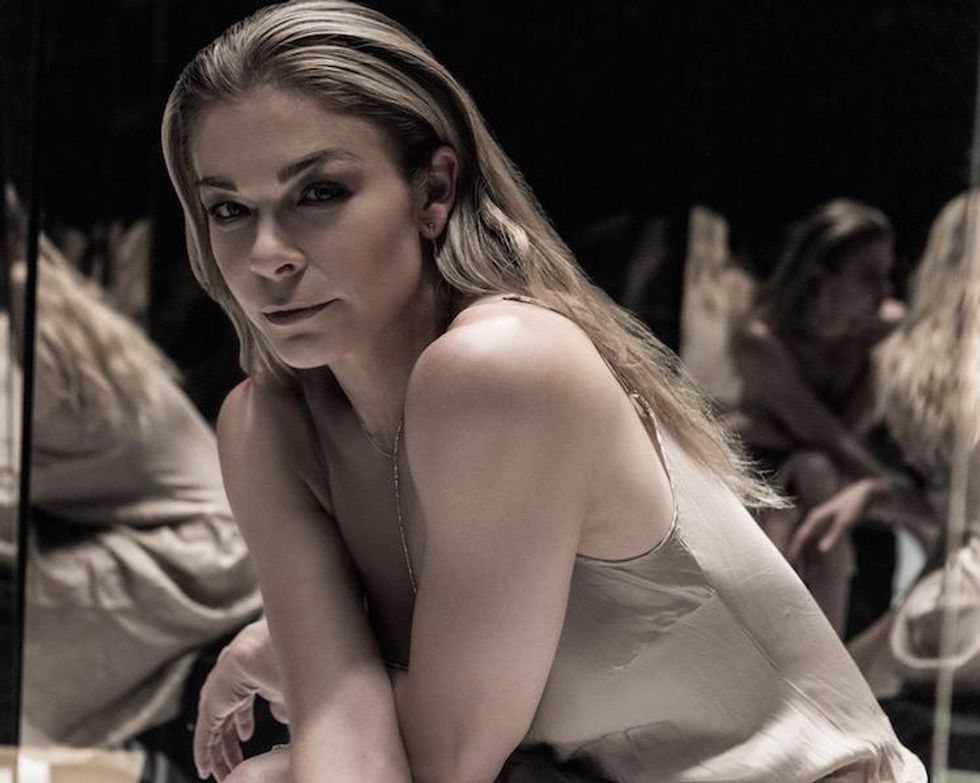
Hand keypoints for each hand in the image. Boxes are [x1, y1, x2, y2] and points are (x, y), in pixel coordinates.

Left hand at [193, 618, 287, 780]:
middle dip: (231, 746)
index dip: (244, 723)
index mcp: (248, 676)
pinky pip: (204, 735)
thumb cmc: (282, 662)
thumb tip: (281, 717)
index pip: (241, 704)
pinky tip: (205, 769)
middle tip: (235, 766)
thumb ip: (282, 705)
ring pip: (215, 731)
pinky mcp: (209, 707)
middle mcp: (229, 684)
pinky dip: (204, 754)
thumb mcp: (287, 689)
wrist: (265, 652)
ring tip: (223, 775)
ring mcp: (217, 694)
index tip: (246, 738)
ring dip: (220, 755)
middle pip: (226, 721)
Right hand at [787, 478, 876, 571]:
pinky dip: (817, 556)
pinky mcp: (829, 528)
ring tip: (806, 575)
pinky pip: (819, 544)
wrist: (865, 493)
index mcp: (815, 520)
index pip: (801, 538)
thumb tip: (823, 551)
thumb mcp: (845, 523)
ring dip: (808, 559)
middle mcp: (815, 522)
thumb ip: (833, 537)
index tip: (790, 564)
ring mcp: (822, 525)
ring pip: (811, 545)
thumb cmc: (854, 506)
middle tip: (797, 575)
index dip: (795, 551)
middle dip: (799, 559)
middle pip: (803, 543)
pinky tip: (818, 567)